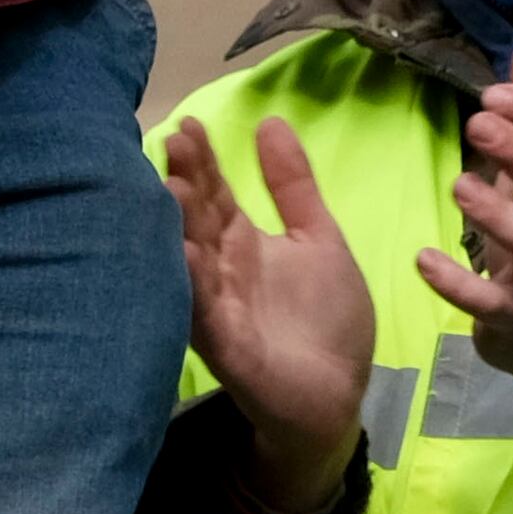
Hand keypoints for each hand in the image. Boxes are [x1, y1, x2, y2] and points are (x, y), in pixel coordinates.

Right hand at [166, 115, 375, 509]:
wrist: (338, 392)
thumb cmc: (325, 316)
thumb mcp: (317, 237)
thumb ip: (293, 185)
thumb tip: (270, 121)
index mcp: (242, 244)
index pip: (216, 194)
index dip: (203, 161)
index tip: (188, 123)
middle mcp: (221, 273)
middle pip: (198, 222)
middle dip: (186, 183)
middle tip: (174, 141)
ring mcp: (221, 310)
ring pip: (193, 265)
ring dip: (181, 230)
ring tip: (173, 188)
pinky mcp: (229, 348)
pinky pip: (207, 315)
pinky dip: (196, 287)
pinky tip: (187, 256)